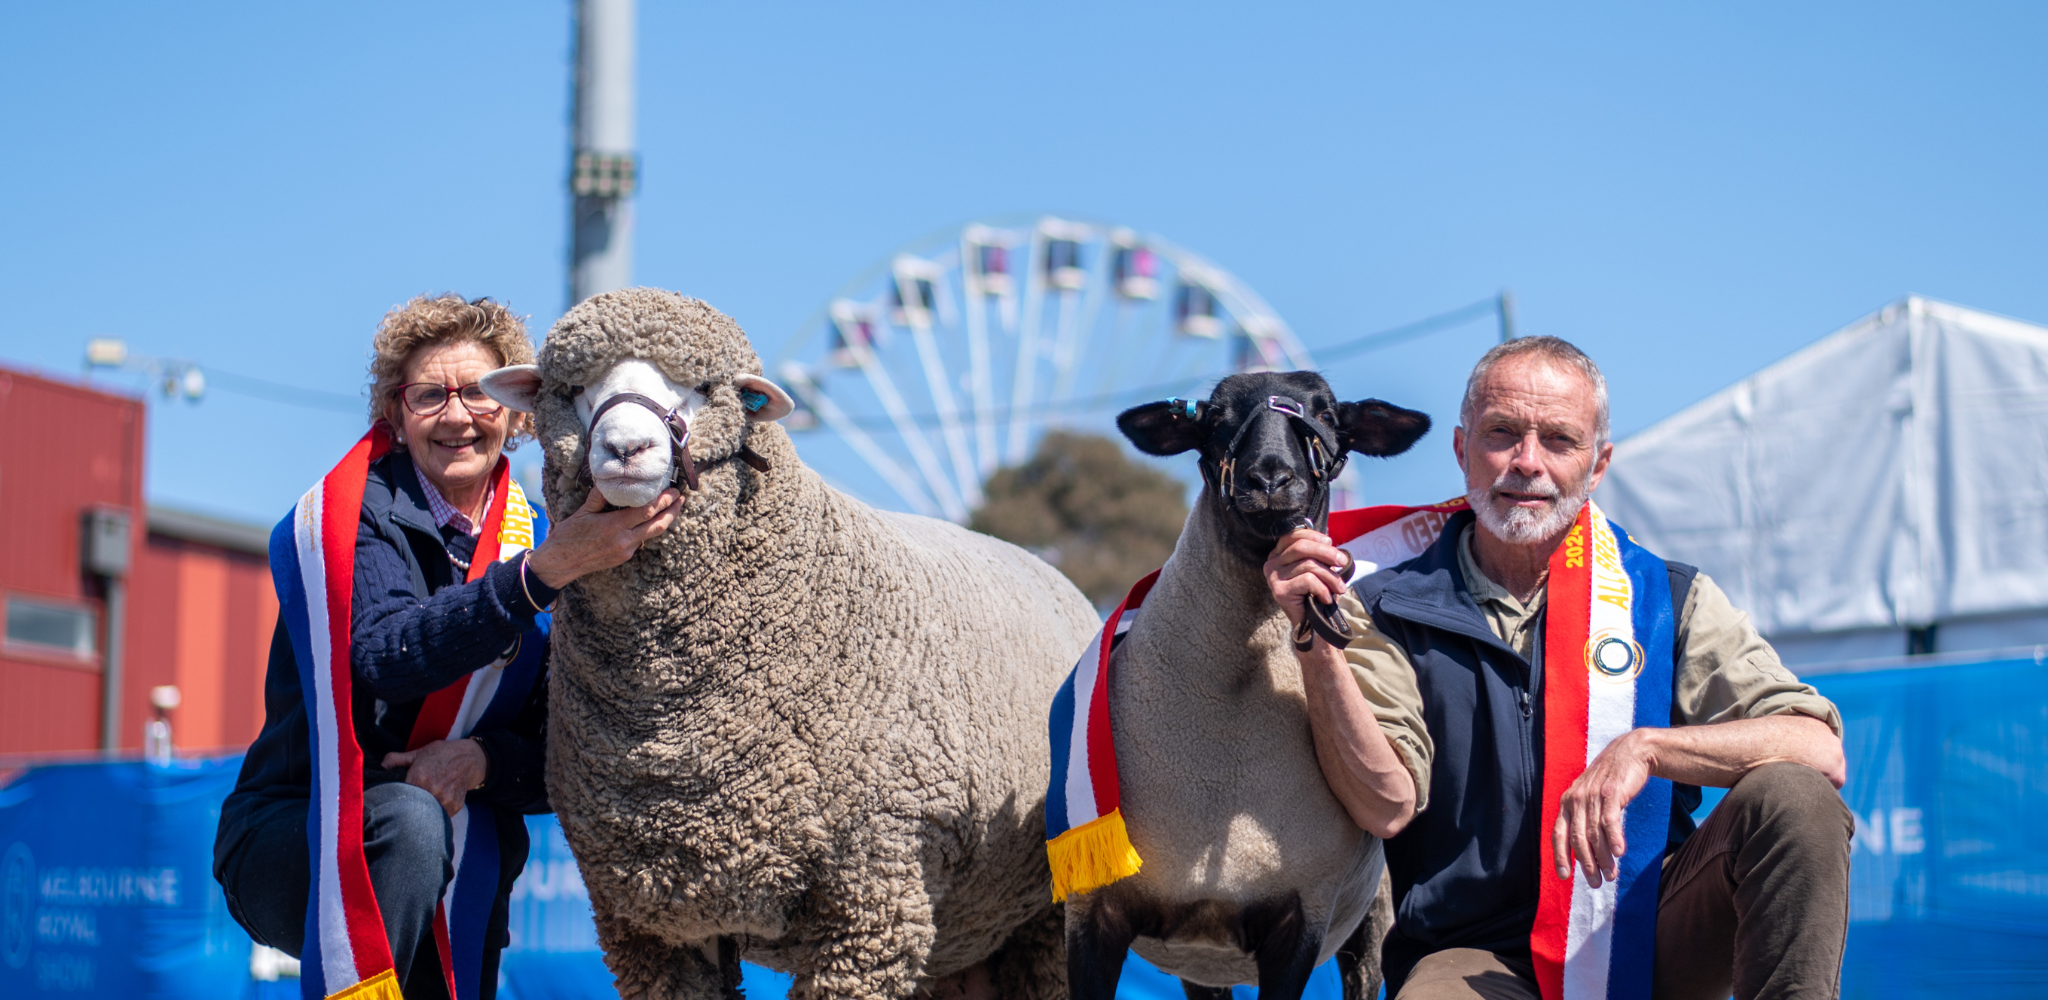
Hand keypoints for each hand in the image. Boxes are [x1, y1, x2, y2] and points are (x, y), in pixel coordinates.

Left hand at [383, 739, 488, 816]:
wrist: (469, 758)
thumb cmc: (441, 754)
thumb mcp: (418, 753)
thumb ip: (396, 759)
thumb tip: (380, 766)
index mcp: (419, 777)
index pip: (400, 797)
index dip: (395, 800)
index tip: (394, 802)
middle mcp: (432, 790)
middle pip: (412, 809)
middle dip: (407, 809)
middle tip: (406, 807)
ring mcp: (445, 799)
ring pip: (426, 815)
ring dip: (422, 813)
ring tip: (420, 808)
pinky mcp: (455, 806)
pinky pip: (441, 816)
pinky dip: (436, 814)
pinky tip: (434, 806)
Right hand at [525, 487, 681, 587]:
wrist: (559, 564)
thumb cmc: (567, 536)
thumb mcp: (582, 512)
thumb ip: (599, 497)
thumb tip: (611, 481)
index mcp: (614, 526)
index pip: (646, 511)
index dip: (663, 501)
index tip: (674, 491)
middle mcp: (624, 540)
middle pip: (658, 525)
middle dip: (673, 511)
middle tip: (681, 498)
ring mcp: (625, 551)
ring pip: (652, 534)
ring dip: (664, 521)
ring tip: (672, 508)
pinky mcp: (623, 558)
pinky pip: (640, 541)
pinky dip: (647, 529)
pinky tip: (649, 520)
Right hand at [1263, 528, 1351, 626]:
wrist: (1313, 625)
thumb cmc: (1317, 594)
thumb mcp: (1319, 568)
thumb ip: (1318, 553)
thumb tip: (1328, 541)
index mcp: (1278, 554)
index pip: (1294, 535)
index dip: (1314, 536)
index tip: (1331, 543)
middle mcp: (1271, 564)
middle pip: (1301, 547)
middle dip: (1327, 553)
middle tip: (1343, 562)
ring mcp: (1273, 578)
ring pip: (1308, 565)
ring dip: (1330, 577)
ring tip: (1339, 589)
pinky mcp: (1279, 591)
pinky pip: (1308, 580)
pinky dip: (1323, 589)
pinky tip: (1326, 598)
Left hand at [1552, 728, 1655, 887]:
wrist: (1631, 753)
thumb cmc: (1611, 781)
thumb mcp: (1590, 797)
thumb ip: (1585, 819)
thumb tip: (1585, 851)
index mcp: (1568, 802)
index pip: (1559, 834)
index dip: (1560, 856)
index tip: (1564, 876)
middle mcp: (1576, 799)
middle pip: (1577, 838)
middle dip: (1586, 863)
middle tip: (1597, 882)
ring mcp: (1593, 795)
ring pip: (1594, 833)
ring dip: (1602, 857)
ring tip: (1611, 874)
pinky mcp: (1612, 792)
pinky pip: (1610, 821)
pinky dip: (1613, 839)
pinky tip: (1619, 854)